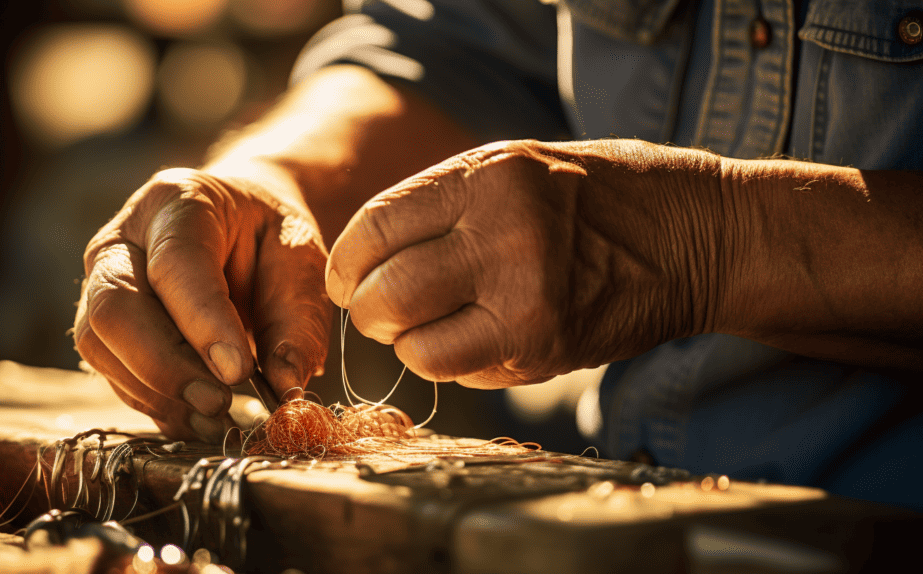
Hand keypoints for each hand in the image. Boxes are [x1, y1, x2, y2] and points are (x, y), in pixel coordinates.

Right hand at [74, 166, 331, 440]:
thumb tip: (285, 385)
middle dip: (165, 367)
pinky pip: (110, 372)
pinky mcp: (102, 326)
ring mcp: (100, 282)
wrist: (243, 227)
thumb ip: (298, 322)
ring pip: (99, 345)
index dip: (203, 322)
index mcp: (178, 203)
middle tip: (221, 402)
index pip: (175, 265)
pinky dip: (153, 404)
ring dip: (156, 393)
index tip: (239, 371)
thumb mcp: (302, 261)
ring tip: (215, 417)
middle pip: (114, 308)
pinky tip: (198, 419)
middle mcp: (122, 240)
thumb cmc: (271, 239)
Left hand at [326, 139, 725, 387]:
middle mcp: (504, 236)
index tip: (347, 277)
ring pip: (416, 347)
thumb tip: (365, 262)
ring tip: (429, 327)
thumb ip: (439, 205)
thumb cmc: (596, 196)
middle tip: (378, 311)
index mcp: (487, 178)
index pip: (375, 227)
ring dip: (408, 345)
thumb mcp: (514, 167)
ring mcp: (527, 299)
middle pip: (385, 294)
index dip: (346, 262)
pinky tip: (476, 339)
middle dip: (367, 311)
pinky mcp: (545, 348)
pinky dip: (450, 364)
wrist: (693, 235)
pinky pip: (460, 372)